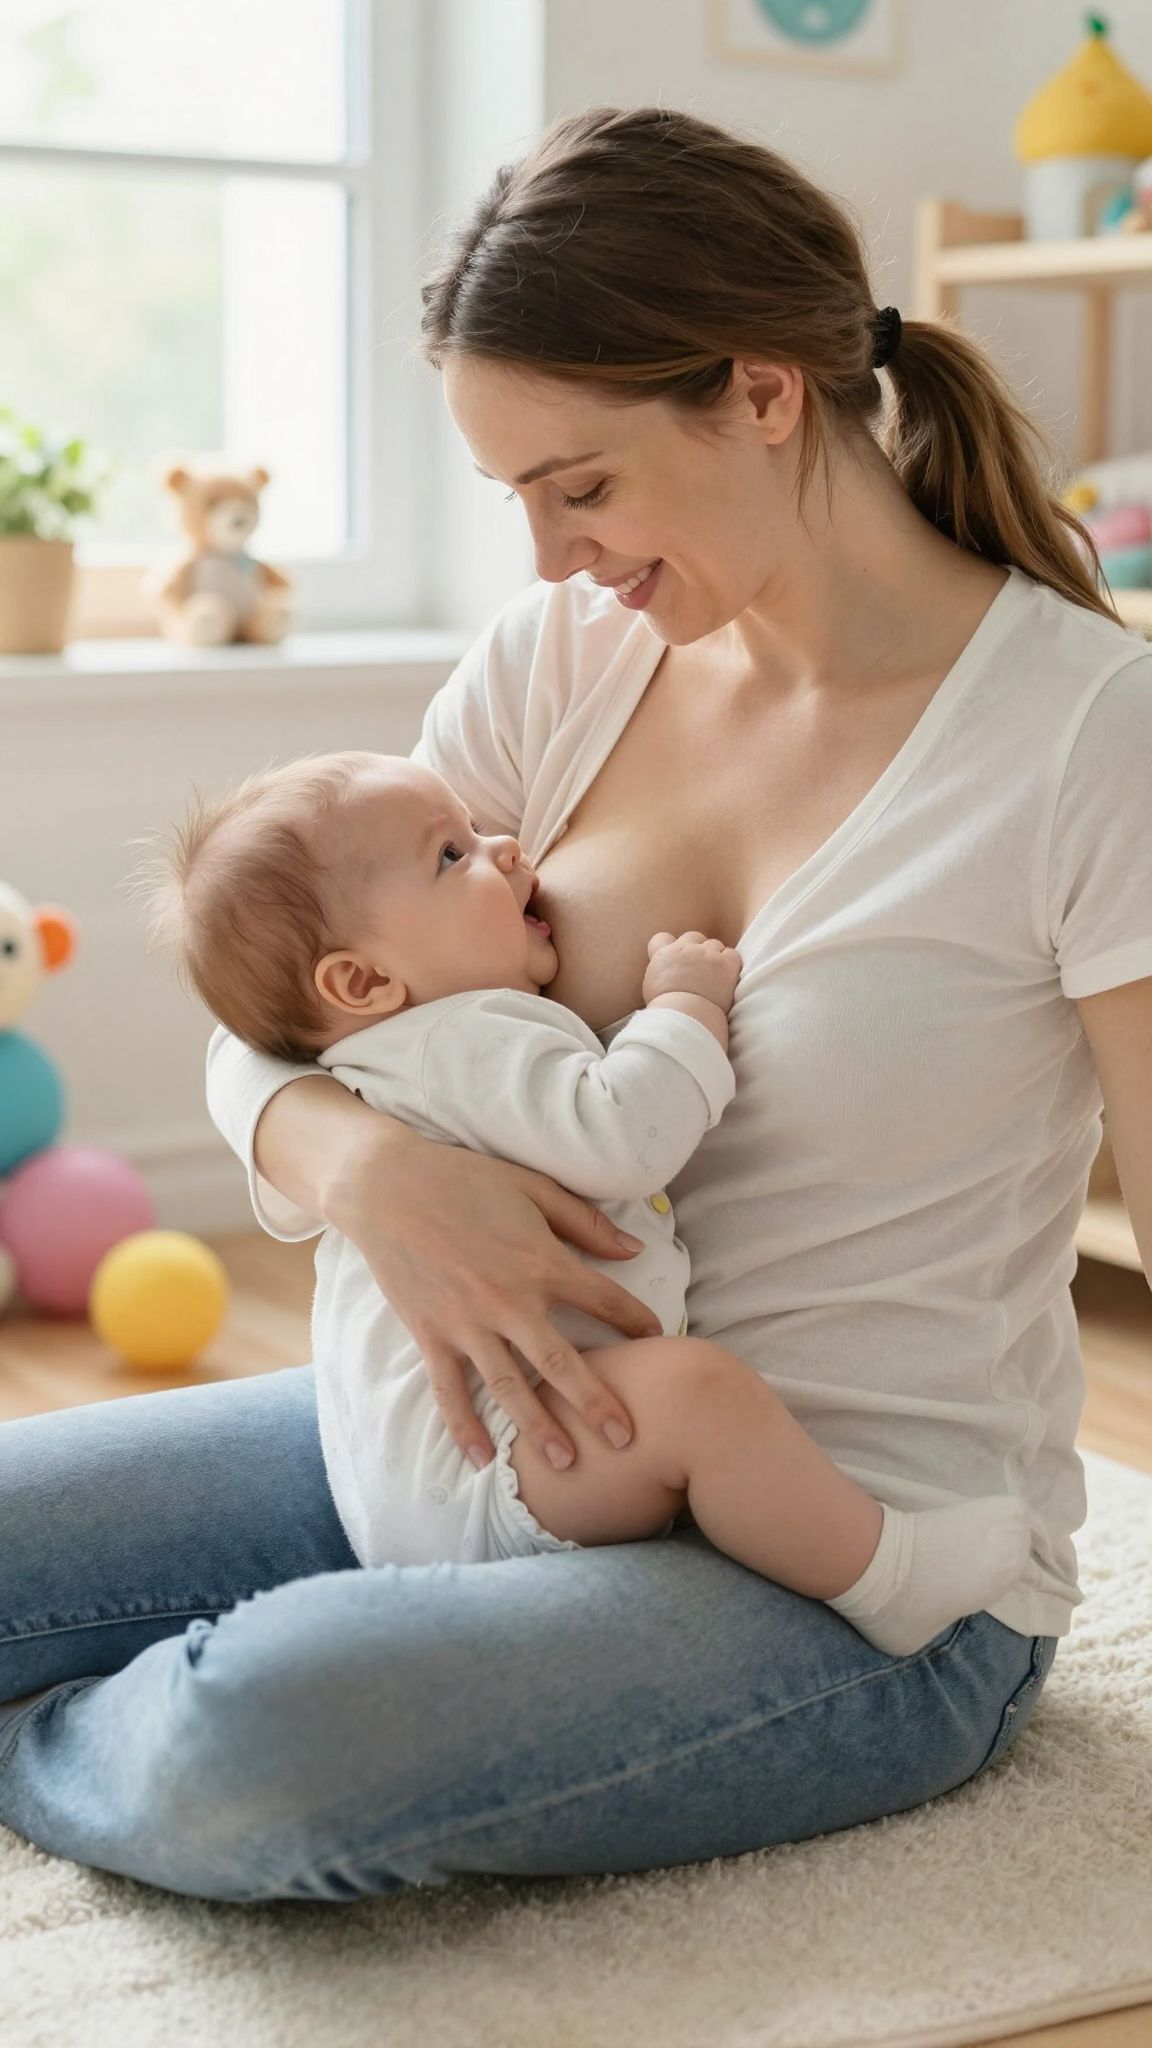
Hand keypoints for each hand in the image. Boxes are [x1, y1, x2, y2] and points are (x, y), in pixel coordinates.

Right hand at [330, 1125, 663, 1471]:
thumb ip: (586, 1221)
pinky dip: (463, 1426)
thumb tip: (634, 1250)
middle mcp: (509, 1301)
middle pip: (562, 1363)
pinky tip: (480, 1459)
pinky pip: (449, 1389)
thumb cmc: (464, 1179)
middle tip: (626, 1440)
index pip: (603, 1300)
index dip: (636, 1320)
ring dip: (539, 1428)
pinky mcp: (431, 1334)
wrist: (386, 1186)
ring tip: (567, 1465)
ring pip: (510, 1387)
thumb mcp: (533, 1187)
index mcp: (541, 1261)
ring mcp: (467, 1323)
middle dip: (596, 1404)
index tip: (658, 1341)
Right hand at [642, 931, 742, 1013]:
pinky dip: (730, 964)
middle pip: (693, 937)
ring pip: (714, 945)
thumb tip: (666, 977)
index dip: (671, 946)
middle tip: (700, 969)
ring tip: (714, 978)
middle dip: (697, 949)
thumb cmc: (666, 1010)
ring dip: (715, 957)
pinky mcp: (725, 963)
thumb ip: (660, 975)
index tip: (677, 959)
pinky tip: (726, 979)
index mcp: (663, 955)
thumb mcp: (652, 989)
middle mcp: (684, 949)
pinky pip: (731, 954)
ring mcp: (706, 954)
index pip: (662, 938)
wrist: (685, 1015)